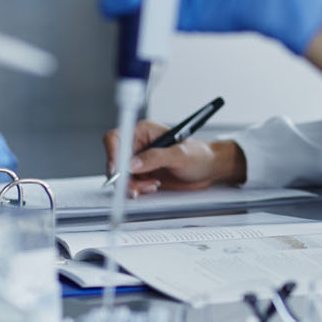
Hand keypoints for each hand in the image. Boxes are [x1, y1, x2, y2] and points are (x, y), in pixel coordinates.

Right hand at [102, 120, 246, 193]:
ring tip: (152, 185)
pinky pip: (130, 185)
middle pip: (115, 161)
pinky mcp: (143, 175)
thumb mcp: (179, 155)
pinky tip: (153, 186)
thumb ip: (156, 158)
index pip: (116, 139)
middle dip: (124, 176)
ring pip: (122, 176)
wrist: (209, 169)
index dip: (112, 153)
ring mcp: (139, 162)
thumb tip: (133, 164)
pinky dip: (138, 189)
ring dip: (133, 185)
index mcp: (143, 132)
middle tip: (136, 186)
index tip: (117, 169)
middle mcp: (138, 146)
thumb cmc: (199, 155)